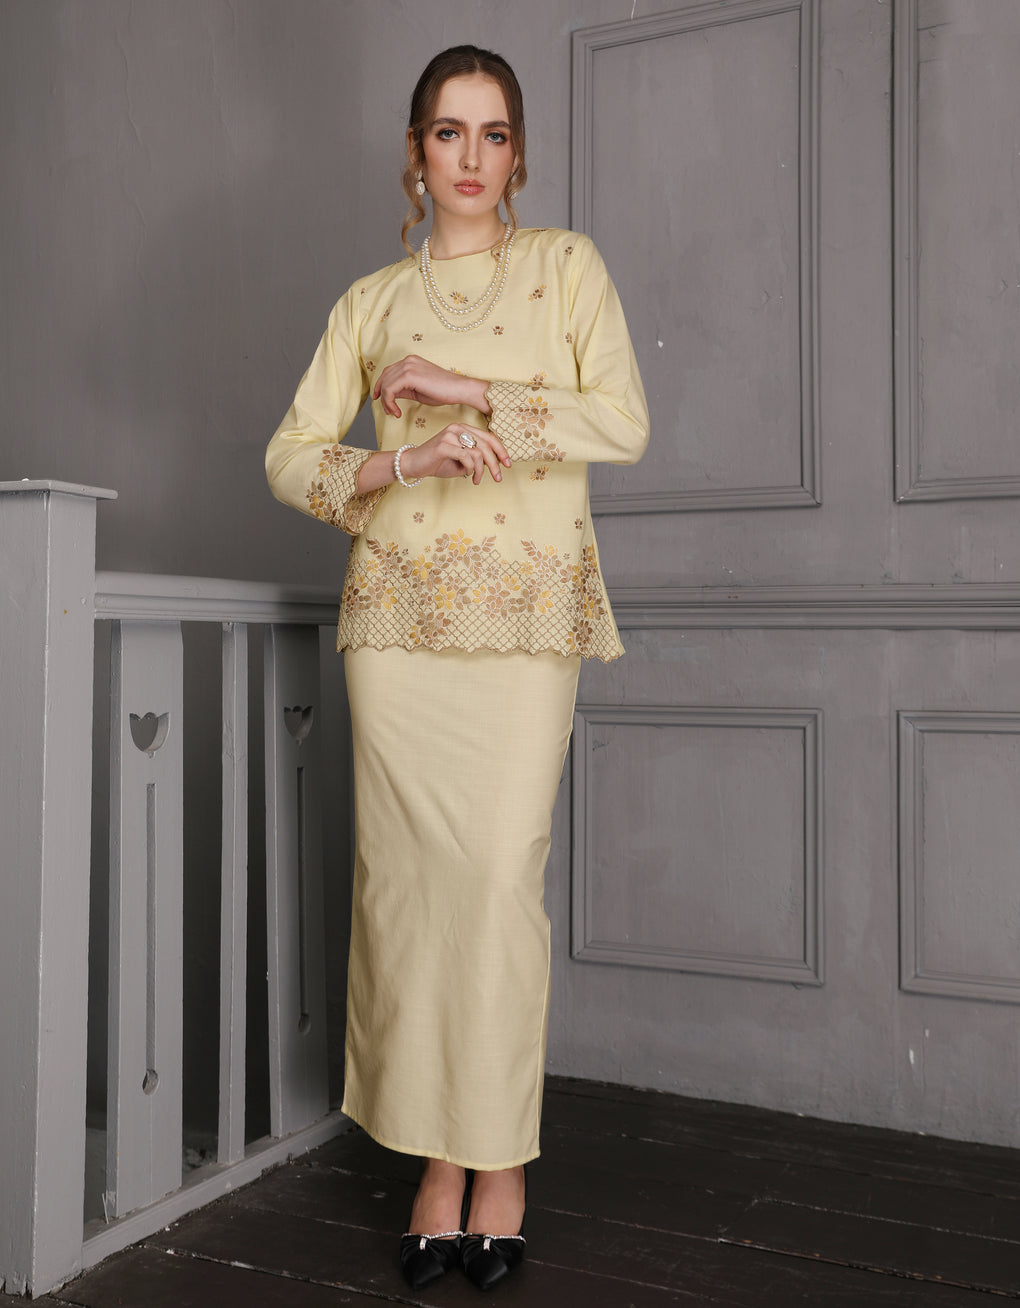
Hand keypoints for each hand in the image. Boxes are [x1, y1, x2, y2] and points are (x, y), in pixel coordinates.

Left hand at [372, 354, 489, 417]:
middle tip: (386, 410)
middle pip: (384, 377)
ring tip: (393, 412)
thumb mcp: (417, 390)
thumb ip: (403, 389)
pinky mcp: (408, 375)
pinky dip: (389, 403)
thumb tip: (390, 395)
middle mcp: (407, 360)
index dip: (381, 386)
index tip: (380, 399)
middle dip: (381, 395)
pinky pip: (390, 390)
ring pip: (385, 384)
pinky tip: (397, 412)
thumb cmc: (443, 391)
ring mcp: (407, 366)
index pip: (388, 372)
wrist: (458, 389)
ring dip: (386, 401)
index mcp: (410, 361)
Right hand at [402, 423, 510, 485]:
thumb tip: (496, 463)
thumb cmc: (438, 463)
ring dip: (481, 470)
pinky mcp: (443, 445)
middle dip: (495, 463)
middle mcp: (458, 428)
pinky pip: (466, 457)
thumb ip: (477, 459)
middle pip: (486, 445)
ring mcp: (450, 434)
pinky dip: (470, 468)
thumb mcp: (462, 461)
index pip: (489, 437)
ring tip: (476, 479)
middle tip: (498, 478)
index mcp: (463, 429)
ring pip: (477, 453)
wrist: (413, 465)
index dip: (501, 450)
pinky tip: (467, 474)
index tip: (508, 464)